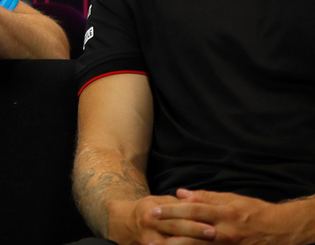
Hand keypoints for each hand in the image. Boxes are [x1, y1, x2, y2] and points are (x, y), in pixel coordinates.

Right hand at [107, 193, 212, 244]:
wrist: (120, 223)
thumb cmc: (145, 211)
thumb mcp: (157, 202)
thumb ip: (178, 204)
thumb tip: (199, 203)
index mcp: (153, 212)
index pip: (177, 216)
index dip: (194, 221)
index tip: (212, 224)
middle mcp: (150, 226)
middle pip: (175, 230)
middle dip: (195, 232)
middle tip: (213, 234)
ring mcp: (148, 242)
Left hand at [160, 189, 312, 244]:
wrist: (280, 230)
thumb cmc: (253, 211)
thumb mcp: (231, 199)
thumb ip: (205, 197)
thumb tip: (180, 193)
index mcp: (222, 213)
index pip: (192, 210)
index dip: (172, 211)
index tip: (154, 211)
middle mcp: (224, 231)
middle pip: (191, 232)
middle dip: (169, 234)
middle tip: (148, 235)